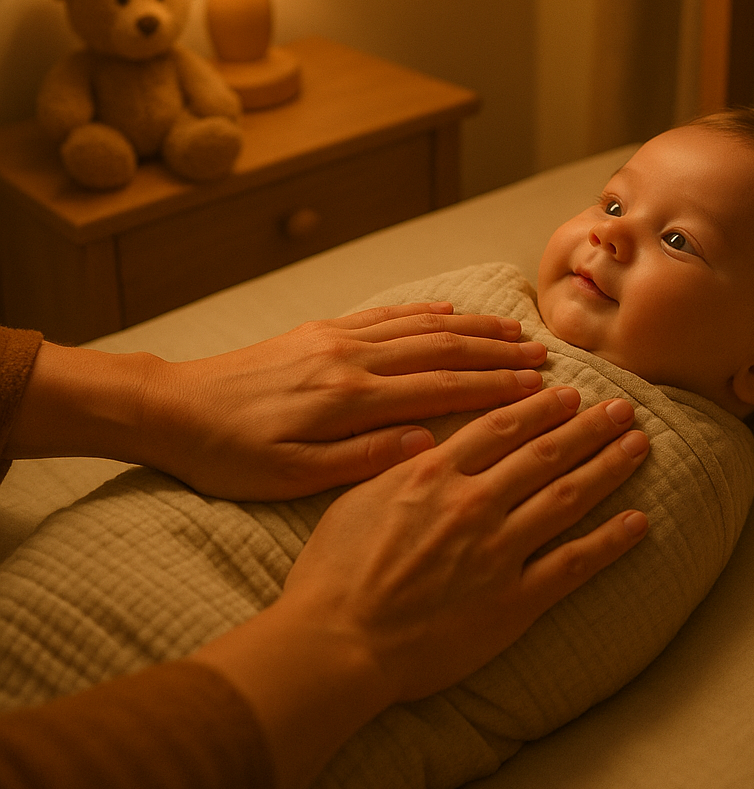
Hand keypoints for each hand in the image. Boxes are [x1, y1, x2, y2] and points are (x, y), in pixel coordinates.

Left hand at [4, 303, 548, 499]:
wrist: (173, 408)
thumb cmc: (230, 454)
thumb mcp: (291, 476)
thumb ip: (362, 458)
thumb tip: (426, 443)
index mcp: (350, 399)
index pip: (441, 389)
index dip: (496, 388)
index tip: (539, 388)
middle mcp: (352, 358)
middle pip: (442, 349)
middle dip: (499, 354)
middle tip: (545, 359)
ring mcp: (338, 338)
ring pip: (422, 326)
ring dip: (473, 328)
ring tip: (516, 332)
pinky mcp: (323, 330)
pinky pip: (387, 315)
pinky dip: (427, 312)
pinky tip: (453, 311)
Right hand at [192, 386, 649, 788]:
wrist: (338, 641)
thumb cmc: (336, 571)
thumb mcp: (358, 497)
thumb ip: (402, 465)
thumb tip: (430, 439)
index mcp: (435, 474)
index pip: (502, 428)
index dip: (541, 408)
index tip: (569, 394)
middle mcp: (474, 503)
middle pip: (545, 453)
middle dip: (588, 427)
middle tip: (622, 408)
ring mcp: (498, 550)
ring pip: (567, 497)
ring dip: (607, 467)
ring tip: (637, 445)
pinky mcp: (514, 600)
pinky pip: (573, 564)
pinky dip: (610, 541)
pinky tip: (637, 521)